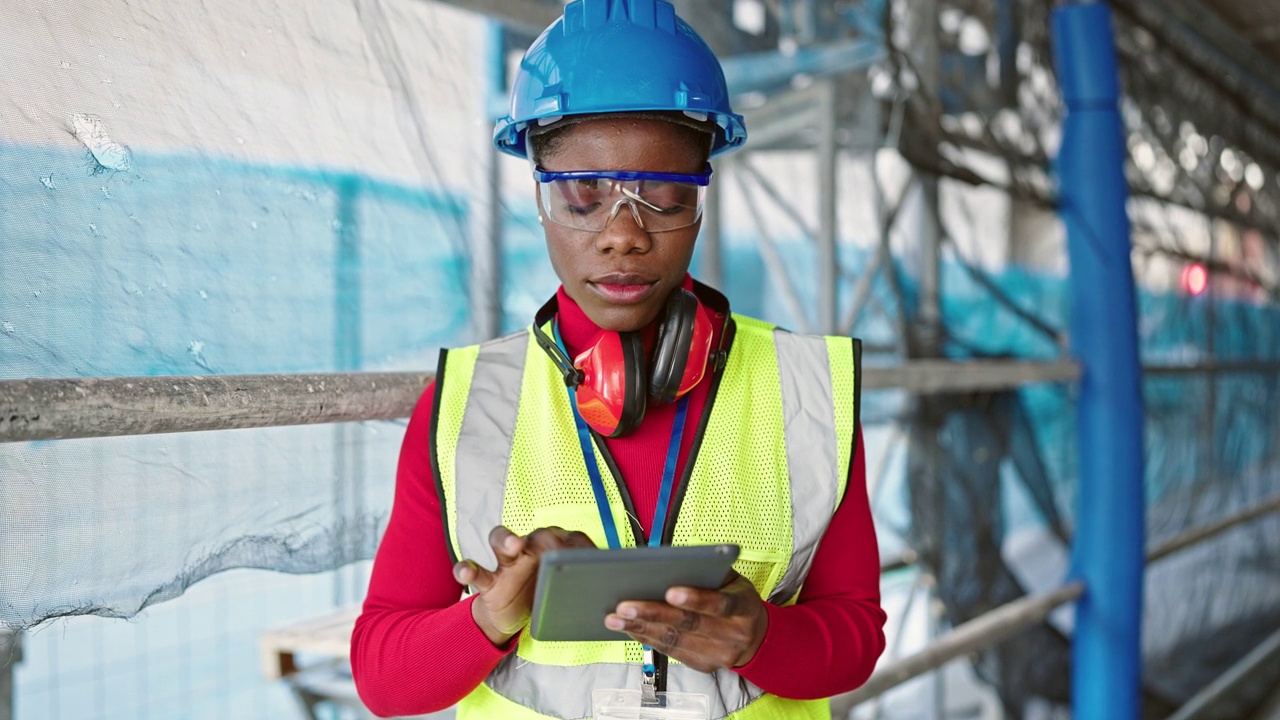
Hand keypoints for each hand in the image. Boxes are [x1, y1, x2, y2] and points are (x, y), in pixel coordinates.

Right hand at [453, 525, 594, 645]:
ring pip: (501, 540)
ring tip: (514, 544)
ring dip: (507, 539)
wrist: (514, 616)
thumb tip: (617, 582)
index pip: (567, 539)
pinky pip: (476, 571)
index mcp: (551, 547)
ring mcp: (506, 562)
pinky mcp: (489, 582)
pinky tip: (465, 571)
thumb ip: (583, 579)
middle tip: (556, 543)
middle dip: (548, 537)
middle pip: (537, 534)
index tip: (592, 556)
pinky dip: (467, 568)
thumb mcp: (567, 588)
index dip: (579, 546)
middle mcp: (529, 548)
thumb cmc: (545, 594)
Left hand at [604, 571, 768, 672]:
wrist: (756, 638)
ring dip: (641, 629)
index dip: (696, 599)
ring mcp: (718, 654)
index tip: (670, 590)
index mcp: (744, 608)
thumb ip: (709, 571)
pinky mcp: (703, 665)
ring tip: (614, 618)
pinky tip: (628, 628)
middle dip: (653, 614)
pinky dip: (646, 639)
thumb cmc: (736, 598)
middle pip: (689, 625)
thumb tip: (672, 562)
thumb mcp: (734, 580)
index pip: (720, 604)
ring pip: (674, 641)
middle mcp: (734, 635)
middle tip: (624, 605)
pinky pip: (670, 652)